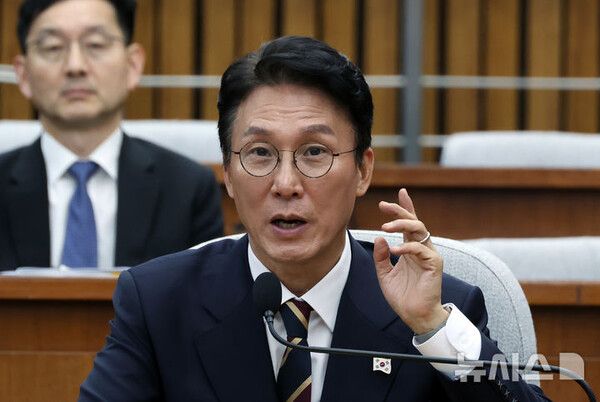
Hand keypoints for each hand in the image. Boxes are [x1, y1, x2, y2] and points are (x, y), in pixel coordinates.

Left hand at [373, 188, 447, 333]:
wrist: (415, 316)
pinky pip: (421, 249)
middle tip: (384, 205)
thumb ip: (381, 256)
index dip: (406, 207)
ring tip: (385, 226)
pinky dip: (406, 247)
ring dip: (402, 224)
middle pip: (414, 222)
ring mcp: (429, 255)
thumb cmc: (402, 296)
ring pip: (420, 230)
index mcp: (411, 249)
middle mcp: (422, 248)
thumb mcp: (384, 274)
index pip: (410, 224)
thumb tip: (380, 237)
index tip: (401, 192)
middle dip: (400, 210)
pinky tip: (394, 250)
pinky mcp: (435, 264)